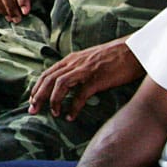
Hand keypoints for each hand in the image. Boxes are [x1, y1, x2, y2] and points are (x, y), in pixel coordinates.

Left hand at [29, 40, 144, 119]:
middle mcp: (76, 63)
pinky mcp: (97, 79)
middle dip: (38, 95)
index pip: (48, 73)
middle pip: (49, 78)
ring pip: (60, 84)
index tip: (32, 100)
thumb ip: (78, 68)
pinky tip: (70, 116)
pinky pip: (80, 95)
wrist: (134, 50)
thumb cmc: (115, 57)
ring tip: (53, 113)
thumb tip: (69, 84)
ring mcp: (86, 70)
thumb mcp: (91, 59)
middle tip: (33, 110)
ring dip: (53, 100)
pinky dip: (73, 107)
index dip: (37, 87)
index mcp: (73, 59)